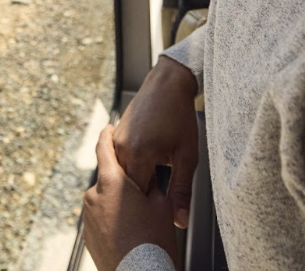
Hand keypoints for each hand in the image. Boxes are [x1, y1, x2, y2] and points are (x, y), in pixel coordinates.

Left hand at [84, 125, 179, 270]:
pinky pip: (101, 218)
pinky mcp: (88, 234)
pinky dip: (113, 219)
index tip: (109, 127)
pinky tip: (130, 231)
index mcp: (111, 182)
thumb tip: (149, 177)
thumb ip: (152, 184)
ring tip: (139, 219)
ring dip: (118, 201)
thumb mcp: (161, 206)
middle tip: (143, 192)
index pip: (104, 148)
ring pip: (104, 198)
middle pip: (107, 177)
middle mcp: (94, 196)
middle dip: (122, 180)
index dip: (107, 135)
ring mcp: (88, 216)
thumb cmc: (152, 243)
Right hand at [112, 57, 198, 227]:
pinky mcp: (118, 135)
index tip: (157, 215)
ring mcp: (117, 141)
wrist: (168, 83)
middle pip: (125, 187)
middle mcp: (122, 148)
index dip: (146, 209)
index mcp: (138, 155)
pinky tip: (146, 170)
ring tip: (151, 189)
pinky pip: (120, 160)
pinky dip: (131, 169)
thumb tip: (179, 221)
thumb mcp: (187, 156)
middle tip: (154, 207)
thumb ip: (181, 190)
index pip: (135, 197)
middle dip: (139, 199)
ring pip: (121, 174)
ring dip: (135, 183)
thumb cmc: (179, 115)